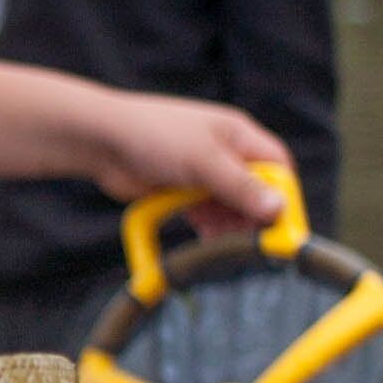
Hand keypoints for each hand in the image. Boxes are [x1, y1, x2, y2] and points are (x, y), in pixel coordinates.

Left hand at [85, 93, 289, 229]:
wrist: (99, 140)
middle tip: (255, 245)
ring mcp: (201, 172)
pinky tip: (210, 244)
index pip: (277, 167)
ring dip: (232, 227)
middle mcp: (223, 153)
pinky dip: (210, 228)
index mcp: (237, 135)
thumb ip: (240, 186)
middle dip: (254, 217)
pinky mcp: (180, 190)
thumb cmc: (152, 134)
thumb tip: (278, 208)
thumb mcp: (204, 161)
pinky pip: (205, 213)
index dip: (283, 196)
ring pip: (230, 206)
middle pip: (254, 191)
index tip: (282, 226)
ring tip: (230, 248)